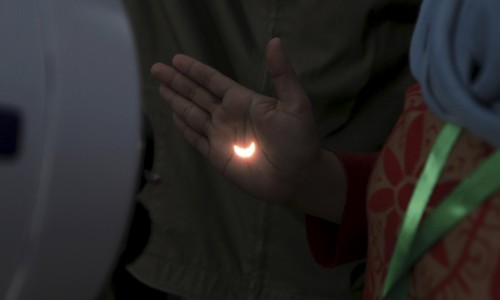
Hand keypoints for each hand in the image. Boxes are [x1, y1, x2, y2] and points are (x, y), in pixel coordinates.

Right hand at [151, 38, 323, 202]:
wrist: (297, 178)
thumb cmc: (299, 141)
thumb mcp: (295, 104)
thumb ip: (282, 75)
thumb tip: (275, 42)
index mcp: (243, 101)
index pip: (213, 81)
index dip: (194, 70)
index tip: (177, 59)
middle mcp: (229, 116)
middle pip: (196, 94)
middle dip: (176, 82)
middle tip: (156, 69)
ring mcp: (222, 136)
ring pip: (192, 114)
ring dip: (176, 101)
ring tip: (160, 88)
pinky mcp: (218, 156)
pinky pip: (196, 139)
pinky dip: (184, 128)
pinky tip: (174, 117)